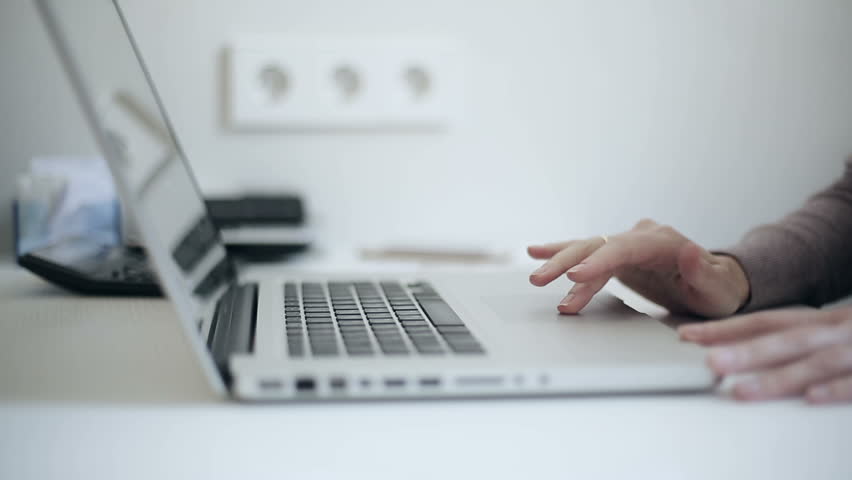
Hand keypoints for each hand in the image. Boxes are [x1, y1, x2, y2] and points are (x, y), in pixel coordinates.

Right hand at [528, 219, 750, 317]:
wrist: (718, 284)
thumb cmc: (720, 289)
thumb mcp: (719, 288)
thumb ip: (703, 271)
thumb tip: (690, 249)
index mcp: (663, 242)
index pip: (623, 249)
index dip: (597, 262)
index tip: (574, 276)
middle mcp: (642, 237)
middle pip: (598, 246)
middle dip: (566, 263)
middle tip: (541, 279)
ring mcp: (628, 244)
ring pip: (588, 250)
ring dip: (560, 263)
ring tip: (535, 276)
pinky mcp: (619, 255)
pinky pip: (588, 254)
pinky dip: (563, 254)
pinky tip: (537, 252)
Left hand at [679, 307, 851, 403]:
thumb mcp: (839, 328)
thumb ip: (803, 336)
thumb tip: (752, 349)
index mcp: (822, 321)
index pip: (766, 322)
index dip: (726, 329)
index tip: (688, 336)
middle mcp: (837, 330)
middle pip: (785, 338)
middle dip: (745, 350)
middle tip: (708, 362)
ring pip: (816, 361)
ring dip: (777, 376)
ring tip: (742, 390)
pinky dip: (836, 388)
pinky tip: (811, 397)